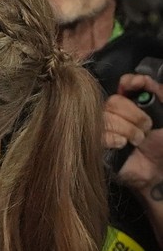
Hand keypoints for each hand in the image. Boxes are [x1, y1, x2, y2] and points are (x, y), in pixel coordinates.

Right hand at [107, 74, 162, 194]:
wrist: (157, 170)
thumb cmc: (161, 144)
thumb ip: (158, 94)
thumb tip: (140, 79)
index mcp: (131, 102)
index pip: (124, 83)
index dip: (129, 83)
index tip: (136, 86)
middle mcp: (113, 112)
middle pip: (114, 101)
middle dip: (134, 115)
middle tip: (146, 128)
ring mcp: (101, 127)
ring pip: (106, 117)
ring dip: (128, 130)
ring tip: (137, 141)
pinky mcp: (94, 144)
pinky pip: (99, 134)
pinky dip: (114, 139)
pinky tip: (122, 145)